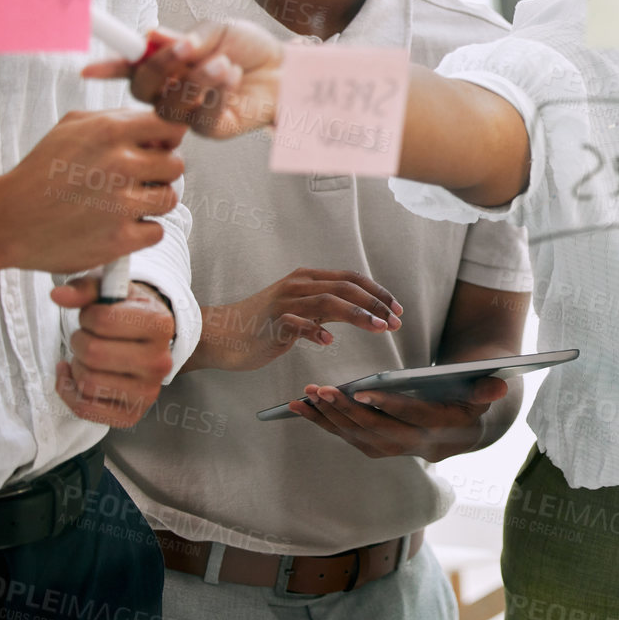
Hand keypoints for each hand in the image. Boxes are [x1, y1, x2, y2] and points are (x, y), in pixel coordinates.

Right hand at [0, 109, 185, 273]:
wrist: (6, 221)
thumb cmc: (40, 172)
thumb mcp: (71, 128)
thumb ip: (117, 118)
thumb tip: (158, 123)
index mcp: (110, 132)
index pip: (173, 127)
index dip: (167, 140)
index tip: (154, 150)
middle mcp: (120, 164)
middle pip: (176, 166)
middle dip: (158, 174)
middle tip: (131, 182)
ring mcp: (122, 203)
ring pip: (169, 199)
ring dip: (150, 203)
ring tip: (119, 204)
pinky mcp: (121, 238)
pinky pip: (157, 231)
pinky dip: (140, 232)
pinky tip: (115, 225)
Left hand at [51, 278, 174, 426]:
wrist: (146, 342)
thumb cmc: (125, 313)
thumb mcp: (111, 292)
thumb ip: (84, 288)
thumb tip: (58, 295)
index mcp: (160, 325)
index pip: (103, 320)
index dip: (87, 316)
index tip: (93, 316)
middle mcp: (160, 361)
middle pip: (93, 353)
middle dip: (79, 341)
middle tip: (87, 337)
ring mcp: (148, 392)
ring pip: (87, 382)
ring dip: (76, 366)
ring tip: (87, 356)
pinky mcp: (131, 415)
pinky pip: (84, 408)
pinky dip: (68, 390)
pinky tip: (73, 374)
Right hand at [84, 20, 285, 138]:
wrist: (288, 67)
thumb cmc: (250, 47)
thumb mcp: (218, 30)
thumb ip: (187, 36)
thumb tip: (152, 36)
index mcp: (168, 64)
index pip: (130, 68)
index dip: (109, 67)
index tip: (89, 69)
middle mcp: (173, 90)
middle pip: (142, 91)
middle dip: (160, 67)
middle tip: (187, 48)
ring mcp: (191, 112)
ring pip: (169, 106)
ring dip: (195, 80)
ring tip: (224, 62)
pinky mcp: (213, 129)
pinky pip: (199, 120)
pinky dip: (214, 95)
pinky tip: (232, 78)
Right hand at [188, 268, 402, 372]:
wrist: (222, 334)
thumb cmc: (263, 324)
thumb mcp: (301, 309)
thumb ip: (327, 307)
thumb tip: (361, 310)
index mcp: (308, 279)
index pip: (351, 278)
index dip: (377, 293)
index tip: (396, 309)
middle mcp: (298, 285)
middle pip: (345, 287)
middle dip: (376, 304)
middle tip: (395, 322)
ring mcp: (284, 303)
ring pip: (328, 301)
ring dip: (357, 314)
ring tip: (378, 328)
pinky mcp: (271, 323)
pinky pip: (297, 323)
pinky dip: (314, 330)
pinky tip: (328, 340)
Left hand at [288, 378, 507, 461]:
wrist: (462, 432)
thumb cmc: (470, 402)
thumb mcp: (484, 395)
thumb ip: (488, 390)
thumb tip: (500, 385)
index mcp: (437, 429)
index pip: (410, 418)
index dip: (387, 405)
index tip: (363, 391)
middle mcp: (411, 445)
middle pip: (375, 429)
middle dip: (346, 411)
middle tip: (322, 390)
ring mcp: (391, 449)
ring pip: (354, 436)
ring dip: (328, 418)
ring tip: (305, 397)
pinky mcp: (375, 448)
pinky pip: (345, 436)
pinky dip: (322, 423)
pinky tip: (301, 408)